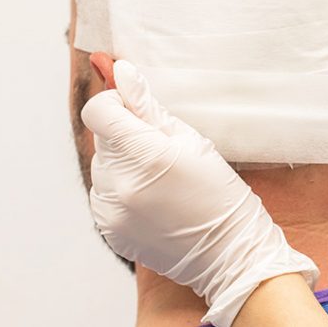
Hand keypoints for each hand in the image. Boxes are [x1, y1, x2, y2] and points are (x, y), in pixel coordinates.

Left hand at [81, 60, 318, 326]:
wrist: (230, 255)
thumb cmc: (218, 194)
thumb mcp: (191, 140)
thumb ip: (147, 106)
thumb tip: (121, 71)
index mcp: (142, 155)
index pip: (97, 111)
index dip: (114, 103)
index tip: (135, 110)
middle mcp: (118, 185)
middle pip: (102, 138)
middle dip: (125, 136)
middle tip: (163, 153)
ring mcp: (109, 212)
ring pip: (102, 167)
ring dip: (123, 164)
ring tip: (160, 181)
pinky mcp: (108, 231)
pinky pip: (104, 195)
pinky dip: (122, 191)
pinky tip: (153, 201)